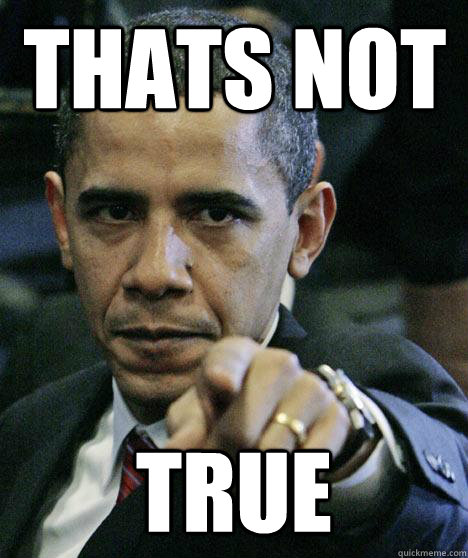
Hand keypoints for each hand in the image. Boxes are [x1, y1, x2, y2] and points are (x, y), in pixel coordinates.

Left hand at [166, 336, 351, 459]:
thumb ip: (187, 426)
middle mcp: (277, 362)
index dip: (224, 374)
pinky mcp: (335, 414)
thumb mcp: (199, 413)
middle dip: (226, 459)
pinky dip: (293, 477)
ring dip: (255, 474)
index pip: (228, 360)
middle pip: (242, 429)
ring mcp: (310, 386)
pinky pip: (312, 460)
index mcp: (236, 353)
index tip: (223, 385)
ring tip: (249, 464)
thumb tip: (177, 449)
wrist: (282, 413)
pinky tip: (284, 466)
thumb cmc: (228, 410)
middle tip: (223, 460)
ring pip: (274, 452)